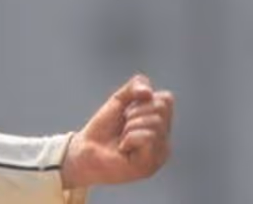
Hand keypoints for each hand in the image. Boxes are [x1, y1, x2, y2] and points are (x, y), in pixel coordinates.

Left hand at [60, 74, 173, 189]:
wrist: (86, 149)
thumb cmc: (103, 129)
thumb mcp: (119, 100)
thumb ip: (134, 87)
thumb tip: (149, 91)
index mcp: (161, 125)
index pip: (166, 99)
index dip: (142, 99)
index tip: (127, 112)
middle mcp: (164, 139)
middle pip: (161, 108)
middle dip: (135, 112)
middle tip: (124, 126)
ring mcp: (160, 153)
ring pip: (156, 122)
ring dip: (130, 126)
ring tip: (123, 138)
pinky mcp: (151, 164)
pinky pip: (148, 137)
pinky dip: (130, 138)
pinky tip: (124, 149)